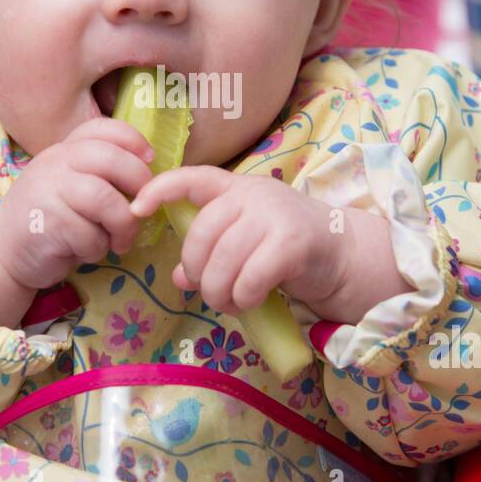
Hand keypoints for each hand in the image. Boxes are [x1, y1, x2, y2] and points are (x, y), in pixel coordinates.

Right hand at [0, 118, 155, 297]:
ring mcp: (48, 190)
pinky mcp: (46, 223)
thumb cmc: (49, 219)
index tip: (150, 161)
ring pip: (106, 200)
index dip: (134, 140)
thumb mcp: (69, 186)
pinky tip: (84, 251)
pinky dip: (97, 249)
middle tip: (141, 210)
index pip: (103, 128)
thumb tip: (149, 178)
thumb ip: (99, 174)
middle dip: (139, 186)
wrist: (4, 254)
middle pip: (112, 160)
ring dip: (122, 226)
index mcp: (64, 149)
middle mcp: (55, 162)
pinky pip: (91, 235)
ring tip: (118, 241)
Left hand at [128, 167, 345, 317]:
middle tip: (206, 290)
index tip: (136, 209)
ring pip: (223, 260)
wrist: (344, 255)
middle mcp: (253, 195)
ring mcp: (274, 216)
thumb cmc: (288, 248)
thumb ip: (212, 252)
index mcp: (237, 188)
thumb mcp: (246, 243)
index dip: (159, 190)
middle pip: (202, 233)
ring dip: (218, 292)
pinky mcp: (292, 243)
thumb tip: (178, 275)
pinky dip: (243, 297)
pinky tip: (248, 302)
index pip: (191, 177)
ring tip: (228, 303)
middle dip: (196, 269)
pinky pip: (249, 278)